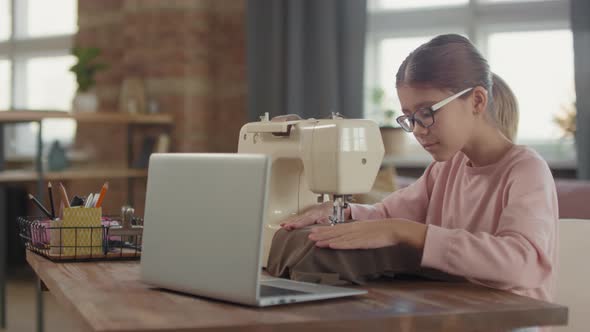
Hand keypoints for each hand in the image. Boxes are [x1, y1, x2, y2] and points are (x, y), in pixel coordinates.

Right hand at [280, 202, 350, 230]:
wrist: (340, 206)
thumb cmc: (337, 213)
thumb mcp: (335, 216)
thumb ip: (327, 219)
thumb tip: (321, 220)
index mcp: (317, 213)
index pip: (306, 220)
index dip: (298, 224)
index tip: (291, 226)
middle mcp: (312, 212)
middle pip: (300, 218)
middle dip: (291, 222)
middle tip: (283, 226)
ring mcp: (310, 212)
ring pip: (299, 217)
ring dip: (291, 221)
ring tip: (282, 225)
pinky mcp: (310, 214)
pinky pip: (300, 217)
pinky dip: (293, 220)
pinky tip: (288, 223)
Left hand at [308, 219, 426, 249]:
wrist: (395, 229)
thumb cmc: (383, 231)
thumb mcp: (367, 230)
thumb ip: (358, 233)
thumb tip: (349, 237)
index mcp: (355, 226)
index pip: (336, 228)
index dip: (324, 230)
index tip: (314, 231)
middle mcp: (354, 229)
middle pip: (334, 232)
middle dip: (321, 234)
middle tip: (309, 236)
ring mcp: (358, 235)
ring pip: (338, 238)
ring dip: (326, 239)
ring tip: (315, 241)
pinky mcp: (363, 242)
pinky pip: (349, 244)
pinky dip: (339, 244)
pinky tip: (331, 245)